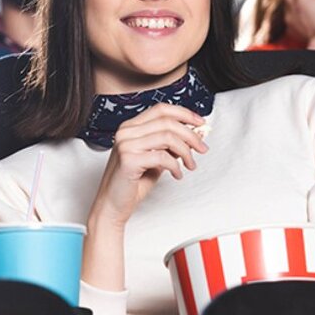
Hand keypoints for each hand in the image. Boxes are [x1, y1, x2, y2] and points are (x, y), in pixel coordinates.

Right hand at [89, 103, 208, 228]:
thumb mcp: (157, 159)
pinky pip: (162, 156)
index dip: (184, 114)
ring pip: (167, 137)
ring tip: (190, 164)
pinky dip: (175, 166)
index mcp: (131, 127)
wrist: (112, 204)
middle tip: (202, 148)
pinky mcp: (128, 159)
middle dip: (191, 135)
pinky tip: (177, 174)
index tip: (200, 122)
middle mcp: (126, 132)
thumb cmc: (133, 183)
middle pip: (167, 122)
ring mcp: (125, 144)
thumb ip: (172, 145)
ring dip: (186, 151)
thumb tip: (196, 133)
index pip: (161, 109)